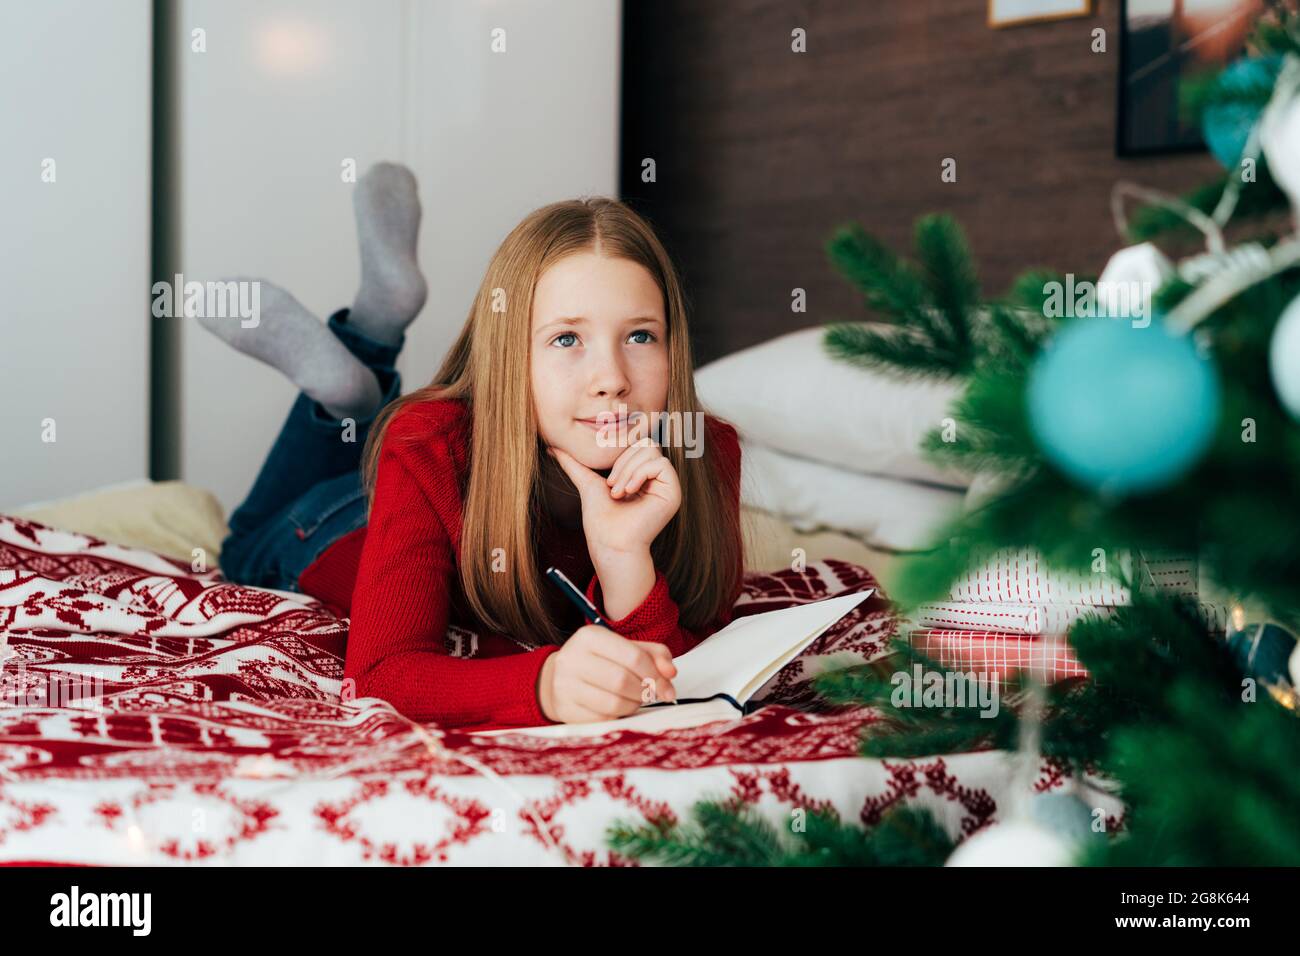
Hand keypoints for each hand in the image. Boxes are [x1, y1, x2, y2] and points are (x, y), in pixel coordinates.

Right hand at [537, 625, 676, 722]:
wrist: (557, 679)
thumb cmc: (599, 662)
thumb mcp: (624, 648)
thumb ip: (653, 654)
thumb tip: (671, 672)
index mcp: (589, 636)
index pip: (633, 656)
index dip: (656, 675)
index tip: (668, 688)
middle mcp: (572, 658)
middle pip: (623, 680)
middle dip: (645, 691)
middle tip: (652, 695)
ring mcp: (565, 686)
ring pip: (614, 703)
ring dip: (633, 705)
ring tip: (634, 699)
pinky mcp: (566, 710)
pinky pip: (603, 719)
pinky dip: (619, 716)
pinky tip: (618, 707)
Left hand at [549, 416, 681, 555]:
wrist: (609, 543)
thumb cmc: (601, 520)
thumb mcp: (587, 482)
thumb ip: (573, 464)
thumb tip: (552, 447)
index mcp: (642, 476)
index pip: (636, 444)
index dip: (619, 455)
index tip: (607, 482)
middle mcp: (658, 479)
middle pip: (645, 443)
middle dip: (623, 462)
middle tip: (611, 487)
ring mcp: (667, 485)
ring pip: (651, 451)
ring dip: (628, 470)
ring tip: (618, 493)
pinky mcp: (673, 492)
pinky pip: (660, 464)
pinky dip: (639, 474)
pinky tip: (629, 492)